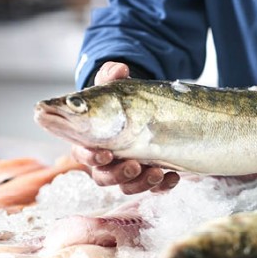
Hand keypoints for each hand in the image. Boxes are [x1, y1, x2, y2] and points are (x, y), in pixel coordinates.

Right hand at [71, 61, 179, 193]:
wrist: (144, 110)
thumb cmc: (121, 102)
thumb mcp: (117, 88)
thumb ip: (112, 77)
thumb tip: (118, 69)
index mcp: (91, 140)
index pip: (83, 154)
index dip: (91, 157)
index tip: (105, 154)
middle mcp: (107, 160)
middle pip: (104, 177)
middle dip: (119, 174)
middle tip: (134, 166)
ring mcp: (127, 170)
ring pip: (128, 187)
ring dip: (142, 183)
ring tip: (157, 172)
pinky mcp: (147, 175)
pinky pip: (153, 188)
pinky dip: (163, 186)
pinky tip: (173, 177)